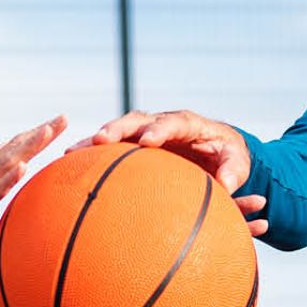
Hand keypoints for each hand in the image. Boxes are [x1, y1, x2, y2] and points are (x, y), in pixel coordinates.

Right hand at [0, 116, 64, 274]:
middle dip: (39, 134)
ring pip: (5, 165)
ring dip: (27, 148)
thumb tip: (4, 189)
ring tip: (47, 133)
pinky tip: (22, 168)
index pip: (11, 150)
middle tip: (62, 118)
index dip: (33, 136)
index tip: (56, 123)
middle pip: (13, 150)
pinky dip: (7, 180)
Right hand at [85, 110, 266, 236]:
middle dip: (118, 128)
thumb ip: (233, 172)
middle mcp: (161, 123)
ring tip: (71, 153)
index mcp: (187, 123)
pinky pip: (111, 149)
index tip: (148, 141)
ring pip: (118, 133)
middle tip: (100, 140)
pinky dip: (92, 156)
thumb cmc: (229, 155)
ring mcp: (145, 133)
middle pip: (136, 121)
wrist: (218, 149)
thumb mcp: (237, 162)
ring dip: (95, 141)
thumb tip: (226, 186)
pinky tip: (70, 167)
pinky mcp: (135, 146)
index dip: (159, 129)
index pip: (172, 122)